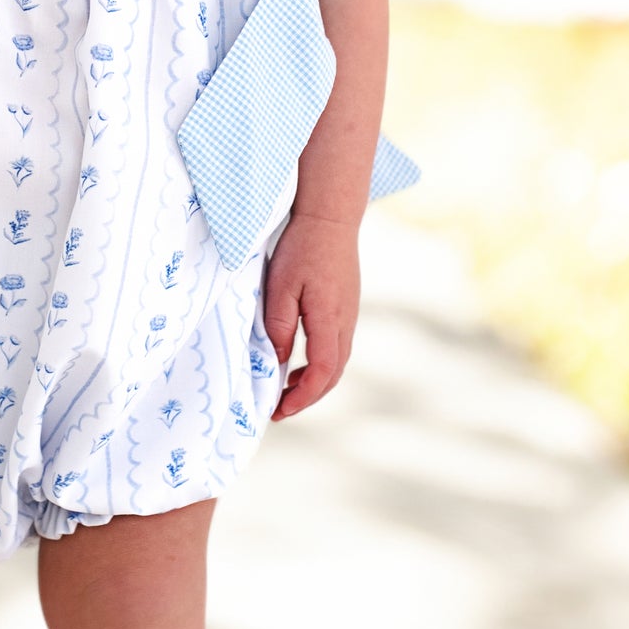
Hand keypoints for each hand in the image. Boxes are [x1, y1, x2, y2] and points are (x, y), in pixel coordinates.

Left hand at [263, 213, 361, 421]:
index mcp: (329, 320)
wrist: (330, 219)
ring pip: (336, 363)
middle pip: (332, 375)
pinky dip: (319, 364)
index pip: (321, 373)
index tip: (279, 409)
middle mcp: (345, 323)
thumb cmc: (302, 249)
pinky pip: (336, 347)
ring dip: (314, 382)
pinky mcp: (347, 308)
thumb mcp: (280, 287)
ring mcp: (349, 316)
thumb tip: (280, 362)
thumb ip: (279, 327)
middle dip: (307, 397)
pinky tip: (300, 362)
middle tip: (279, 409)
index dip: (302, 397)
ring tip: (286, 391)